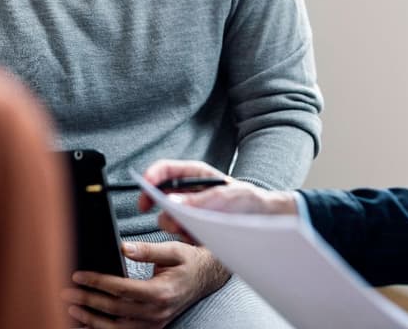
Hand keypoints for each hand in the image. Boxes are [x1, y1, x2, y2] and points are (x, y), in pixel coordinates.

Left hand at [61, 240, 229, 327]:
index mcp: (161, 292)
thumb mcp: (173, 250)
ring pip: (116, 327)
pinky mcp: (152, 327)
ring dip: (91, 319)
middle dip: (88, 300)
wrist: (207, 278)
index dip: (98, 283)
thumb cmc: (189, 262)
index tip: (79, 276)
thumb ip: (147, 249)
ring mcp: (154, 323)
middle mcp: (157, 312)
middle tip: (66, 292)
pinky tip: (88, 323)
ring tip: (72, 309)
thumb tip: (123, 247)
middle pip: (115, 309)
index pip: (122, 289)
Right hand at [140, 160, 298, 237]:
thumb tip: (171, 202)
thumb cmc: (248, 200)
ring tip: (196, 230)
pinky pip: (178, 232)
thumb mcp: (226, 198)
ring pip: (166, 218)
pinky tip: (202, 237)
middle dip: (161, 209)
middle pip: (159, 195)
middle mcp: (188, 191)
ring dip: (175, 226)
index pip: (165, 170)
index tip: (144, 188)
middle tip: (172, 221)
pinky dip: (185, 236)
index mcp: (194, 174)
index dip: (151, 176)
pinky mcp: (192, 226)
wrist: (263, 219)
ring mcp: (189, 209)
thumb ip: (199, 200)